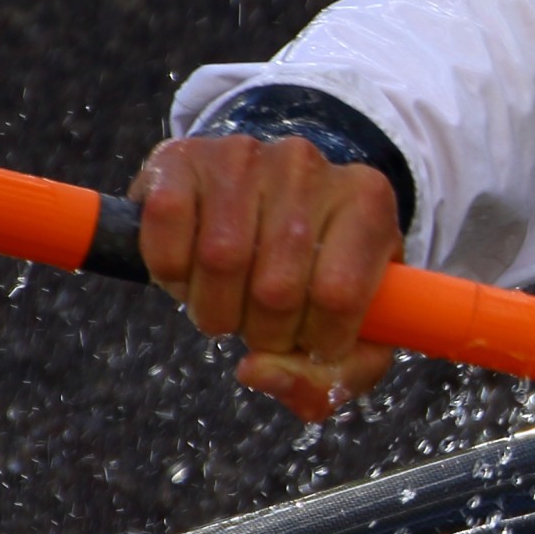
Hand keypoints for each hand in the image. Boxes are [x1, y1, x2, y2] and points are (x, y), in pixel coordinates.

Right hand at [131, 134, 404, 422]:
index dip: (317, 341)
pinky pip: (167, 228)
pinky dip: (169, 273)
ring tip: (224, 299)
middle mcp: (308, 166)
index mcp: (367, 202)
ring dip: (212, 308)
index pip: (339, 296)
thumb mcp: (353, 329)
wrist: (266, 198)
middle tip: (260, 321)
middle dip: (261, 332)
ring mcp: (244, 155)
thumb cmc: (317, 272)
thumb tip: (256, 372)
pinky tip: (188, 272)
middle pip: (275, 287)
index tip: (311, 341)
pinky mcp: (183, 157)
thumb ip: (331, 378)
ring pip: (220, 261)